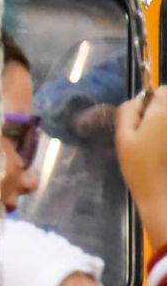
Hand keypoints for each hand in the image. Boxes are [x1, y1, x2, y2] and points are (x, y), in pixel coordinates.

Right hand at [115, 88, 166, 242]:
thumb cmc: (140, 166)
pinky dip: (164, 139)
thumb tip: (137, 101)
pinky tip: (161, 153)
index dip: (151, 102)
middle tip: (148, 136)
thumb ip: (127, 112)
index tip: (142, 121)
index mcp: (164, 111)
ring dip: (162, 128)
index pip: (162, 90)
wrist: (163, 194)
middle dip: (160, 113)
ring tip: (157, 147)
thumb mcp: (123, 138)